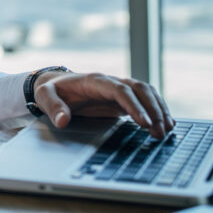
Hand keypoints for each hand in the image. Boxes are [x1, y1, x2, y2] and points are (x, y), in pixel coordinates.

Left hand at [34, 71, 174, 137]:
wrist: (55, 85)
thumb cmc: (51, 90)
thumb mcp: (45, 96)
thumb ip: (52, 107)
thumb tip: (62, 121)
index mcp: (95, 81)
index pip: (121, 90)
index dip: (135, 106)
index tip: (145, 122)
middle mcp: (111, 82)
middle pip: (140, 90)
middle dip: (153, 109)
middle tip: (160, 132)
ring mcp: (119, 89)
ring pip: (146, 93)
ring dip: (159, 110)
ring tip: (166, 131)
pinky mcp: (122, 99)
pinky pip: (145, 100)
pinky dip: (158, 110)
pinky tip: (167, 125)